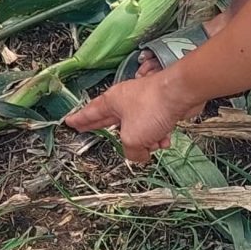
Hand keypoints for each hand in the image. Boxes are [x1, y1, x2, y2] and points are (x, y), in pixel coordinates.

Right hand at [63, 70, 197, 162]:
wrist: (181, 94)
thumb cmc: (152, 107)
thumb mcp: (132, 138)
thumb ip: (131, 152)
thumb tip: (139, 155)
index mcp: (112, 102)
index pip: (90, 112)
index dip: (79, 119)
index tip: (70, 121)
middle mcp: (126, 100)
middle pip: (112, 120)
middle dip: (108, 130)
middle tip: (89, 129)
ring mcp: (144, 103)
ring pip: (139, 128)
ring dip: (146, 140)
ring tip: (153, 143)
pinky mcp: (161, 106)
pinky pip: (155, 127)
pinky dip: (160, 135)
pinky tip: (166, 139)